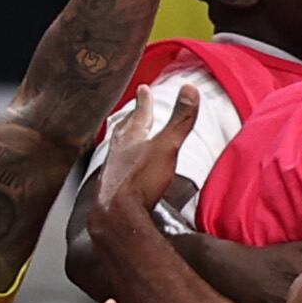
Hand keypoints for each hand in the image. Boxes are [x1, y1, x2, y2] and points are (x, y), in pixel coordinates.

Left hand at [90, 89, 197, 233]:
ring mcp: (112, 171)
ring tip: (125, 138)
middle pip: (124, 129)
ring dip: (123, 141)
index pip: (140, 114)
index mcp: (132, 138)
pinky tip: (123, 172)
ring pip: (117, 149)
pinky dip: (120, 165)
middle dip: (131, 118)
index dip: (144, 101)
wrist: (117, 214)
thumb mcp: (167, 146)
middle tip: (131, 111)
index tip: (143, 89)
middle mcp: (118, 151)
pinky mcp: (111, 190)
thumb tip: (190, 88)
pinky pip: (115, 170)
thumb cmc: (140, 180)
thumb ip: (180, 119)